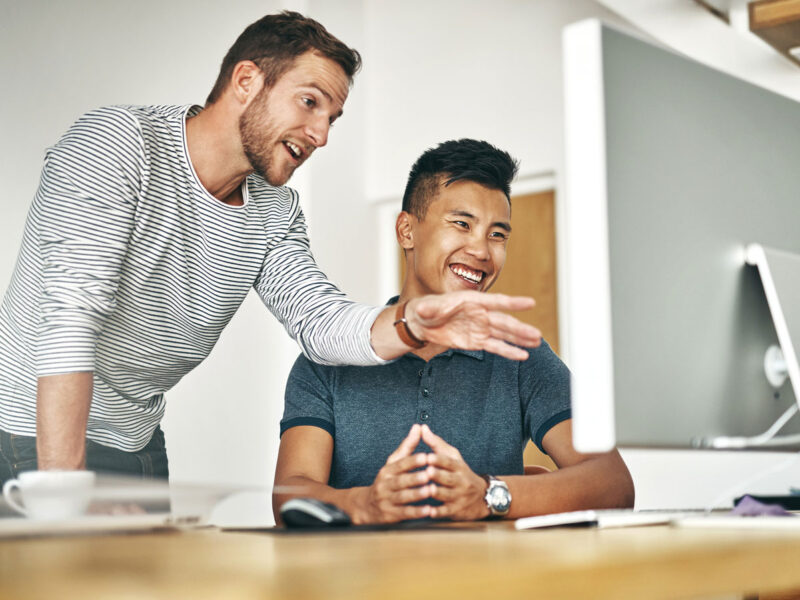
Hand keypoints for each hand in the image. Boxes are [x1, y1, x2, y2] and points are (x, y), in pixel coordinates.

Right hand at [352, 424, 433, 523]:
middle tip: (429, 473)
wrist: (367, 507)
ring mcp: (387, 500)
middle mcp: (385, 485)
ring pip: (402, 497)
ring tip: (430, 490)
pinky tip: (428, 510)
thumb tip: (417, 427)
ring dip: (417, 494)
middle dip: (415, 477)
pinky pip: (404, 513)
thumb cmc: (387, 481)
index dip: (413, 460)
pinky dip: (416, 512)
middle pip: (400, 481)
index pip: (400, 464)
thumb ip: (407, 446)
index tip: (425, 456)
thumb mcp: (393, 463)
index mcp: (387, 470)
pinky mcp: (390, 515)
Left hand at [406, 292, 540, 360]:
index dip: (513, 302)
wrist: (422, 322)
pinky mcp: (477, 341)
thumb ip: (428, 309)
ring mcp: (480, 328)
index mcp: (472, 301)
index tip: (531, 303)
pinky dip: (509, 351)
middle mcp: (481, 314)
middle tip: (536, 334)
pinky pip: (496, 346)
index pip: (496, 301)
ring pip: (504, 334)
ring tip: (537, 342)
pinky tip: (523, 355)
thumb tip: (421, 310)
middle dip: (520, 328)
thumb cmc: (426, 309)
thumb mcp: (426, 308)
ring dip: (520, 338)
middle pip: (504, 322)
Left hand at [420, 425, 489, 520]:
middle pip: (448, 478)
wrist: (481, 497)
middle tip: (427, 471)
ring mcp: (459, 496)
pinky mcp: (456, 511)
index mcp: (458, 466)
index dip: (439, 459)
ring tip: (427, 490)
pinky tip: (429, 512)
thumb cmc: (460, 472)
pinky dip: (439, 512)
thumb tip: (422, 427)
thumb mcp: (452, 456)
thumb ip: (436, 443)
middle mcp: (460, 481)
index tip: (428, 456)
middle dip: (438, 475)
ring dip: (437, 493)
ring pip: (448, 495)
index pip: (449, 462)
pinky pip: (447, 511)